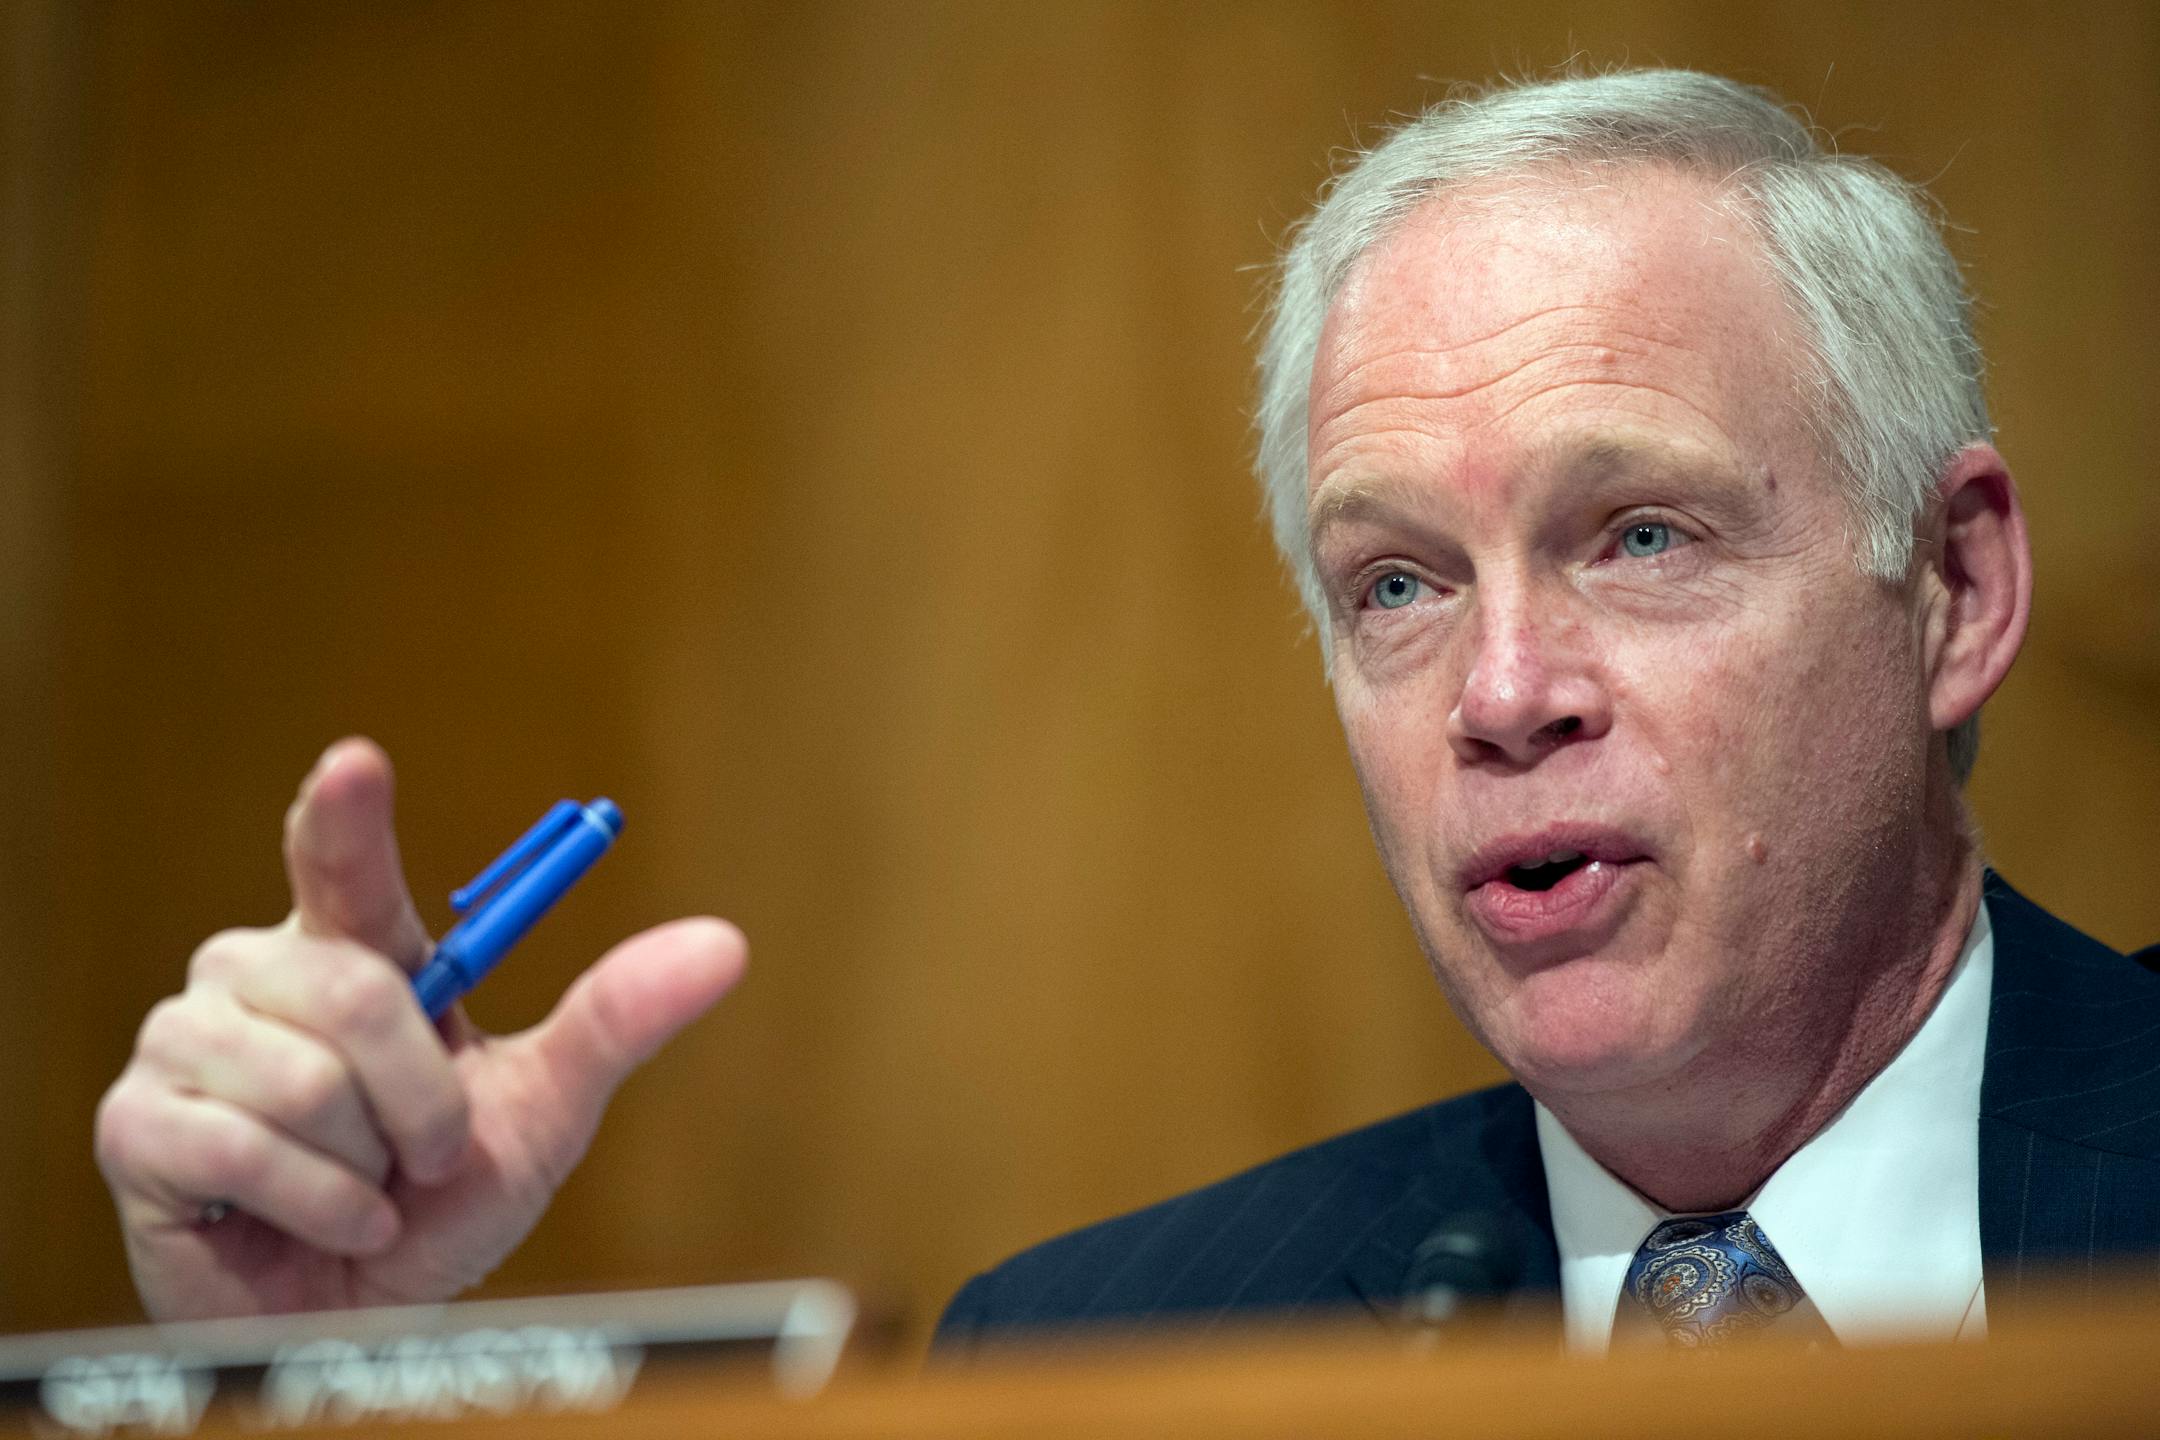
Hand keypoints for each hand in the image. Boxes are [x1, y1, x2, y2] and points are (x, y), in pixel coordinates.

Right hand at [94, 738, 746, 1321]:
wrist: (367, 1313)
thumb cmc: (442, 1199)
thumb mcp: (545, 1109)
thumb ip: (617, 1021)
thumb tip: (727, 944)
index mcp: (356, 951)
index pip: (341, 862)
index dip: (345, 812)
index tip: (356, 762)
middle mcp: (260, 973)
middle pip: (355, 989)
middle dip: (422, 1099)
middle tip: (428, 1154)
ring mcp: (185, 1042)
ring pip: (304, 1079)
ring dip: (365, 1162)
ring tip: (363, 1187)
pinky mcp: (135, 1125)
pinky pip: (243, 1150)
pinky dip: (317, 1206)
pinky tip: (321, 1223)